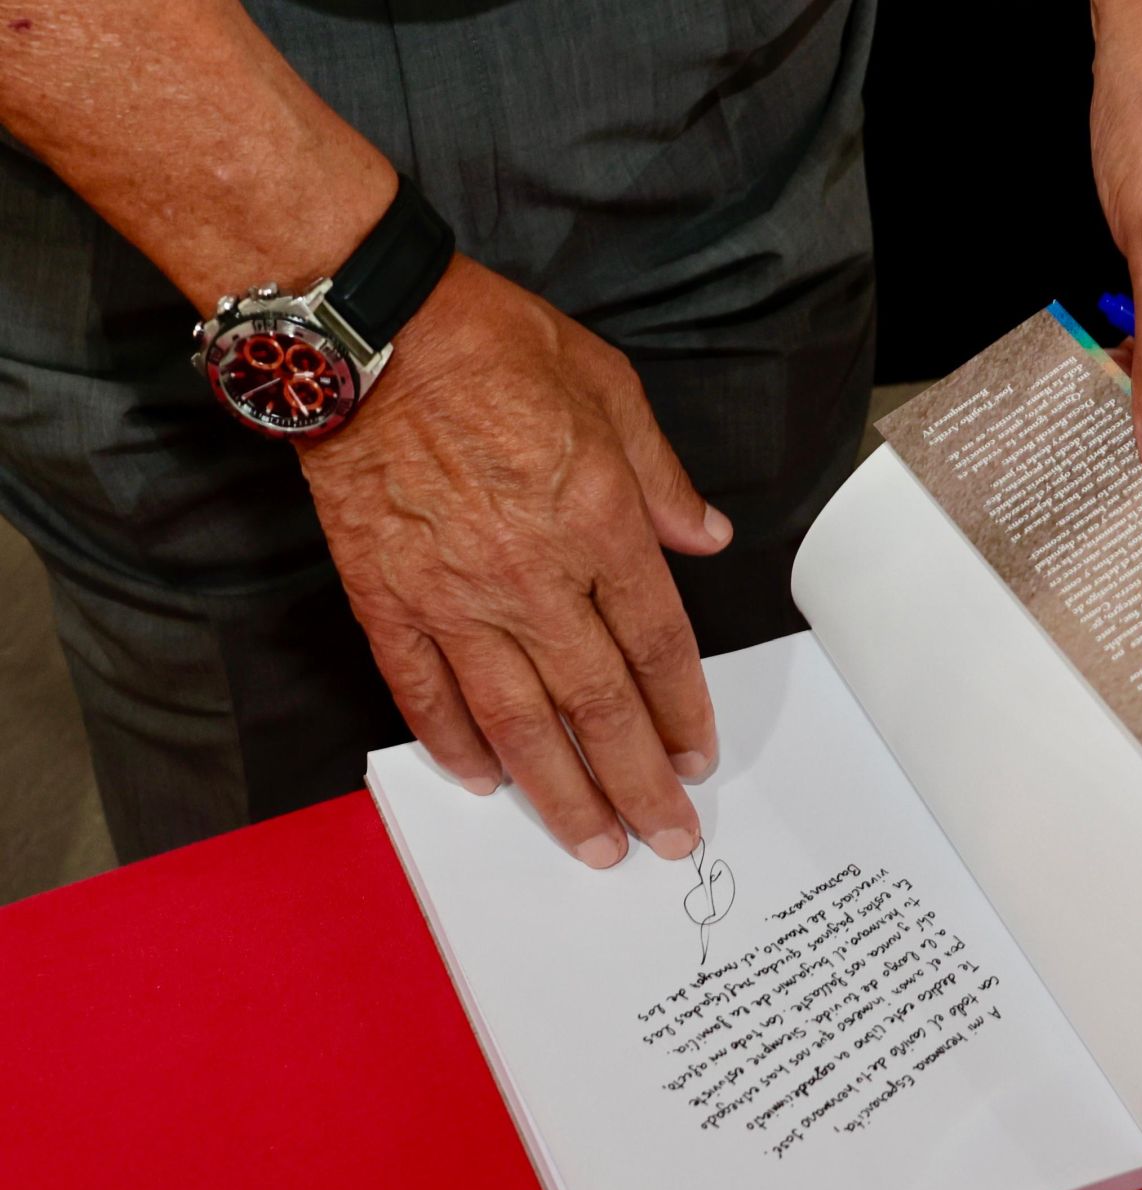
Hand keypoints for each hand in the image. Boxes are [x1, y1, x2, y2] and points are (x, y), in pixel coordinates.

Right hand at [298, 254, 730, 867]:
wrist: (366, 327)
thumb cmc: (491, 343)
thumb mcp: (610, 387)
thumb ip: (663, 478)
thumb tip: (707, 538)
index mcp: (601, 523)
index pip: (657, 644)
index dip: (683, 710)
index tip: (698, 756)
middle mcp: (535, 575)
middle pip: (599, 703)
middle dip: (638, 781)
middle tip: (666, 837)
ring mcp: (455, 595)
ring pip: (518, 720)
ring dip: (560, 791)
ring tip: (592, 843)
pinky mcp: (386, 599)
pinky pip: (424, 692)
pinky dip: (455, 744)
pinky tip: (484, 784)